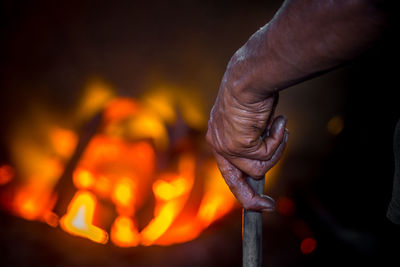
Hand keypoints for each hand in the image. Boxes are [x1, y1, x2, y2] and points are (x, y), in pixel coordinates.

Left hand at [206, 78, 287, 210]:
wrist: (248, 77)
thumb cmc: (252, 92)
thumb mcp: (251, 119)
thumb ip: (254, 137)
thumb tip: (266, 152)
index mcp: (217, 137)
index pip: (227, 169)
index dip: (241, 187)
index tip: (255, 200)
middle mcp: (218, 144)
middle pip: (234, 182)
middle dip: (250, 199)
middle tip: (267, 207)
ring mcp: (227, 147)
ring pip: (259, 168)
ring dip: (276, 150)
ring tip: (279, 127)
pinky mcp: (238, 146)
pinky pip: (267, 155)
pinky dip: (278, 139)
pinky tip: (278, 120)